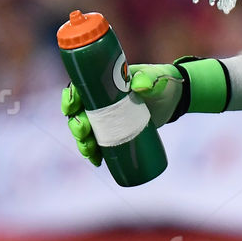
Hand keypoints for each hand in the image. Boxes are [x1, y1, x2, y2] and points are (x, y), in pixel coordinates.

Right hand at [61, 63, 190, 165]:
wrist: (171, 99)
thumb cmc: (160, 83)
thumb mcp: (155, 79)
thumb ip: (148, 79)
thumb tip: (139, 86)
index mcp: (103, 83)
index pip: (80, 88)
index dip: (70, 97)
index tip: (70, 107)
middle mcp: (100, 100)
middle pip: (79, 113)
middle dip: (76, 125)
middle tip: (83, 133)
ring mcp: (107, 117)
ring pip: (86, 130)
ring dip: (82, 142)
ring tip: (89, 152)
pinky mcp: (115, 131)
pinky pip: (99, 143)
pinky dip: (95, 153)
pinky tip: (96, 161)